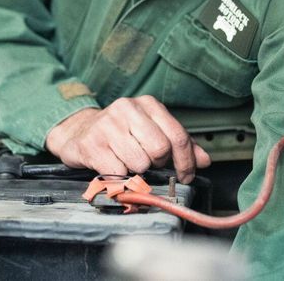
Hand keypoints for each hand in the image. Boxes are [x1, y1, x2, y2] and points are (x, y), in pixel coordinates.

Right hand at [45, 96, 210, 182]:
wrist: (78, 132)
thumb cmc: (121, 134)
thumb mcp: (152, 132)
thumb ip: (179, 145)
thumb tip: (205, 161)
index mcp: (148, 105)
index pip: (177, 135)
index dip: (186, 161)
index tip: (186, 176)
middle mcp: (127, 109)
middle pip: (160, 149)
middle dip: (157, 163)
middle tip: (147, 164)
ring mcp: (108, 125)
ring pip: (139, 163)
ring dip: (136, 171)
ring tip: (126, 163)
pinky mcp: (92, 144)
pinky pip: (118, 173)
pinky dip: (119, 178)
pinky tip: (112, 167)